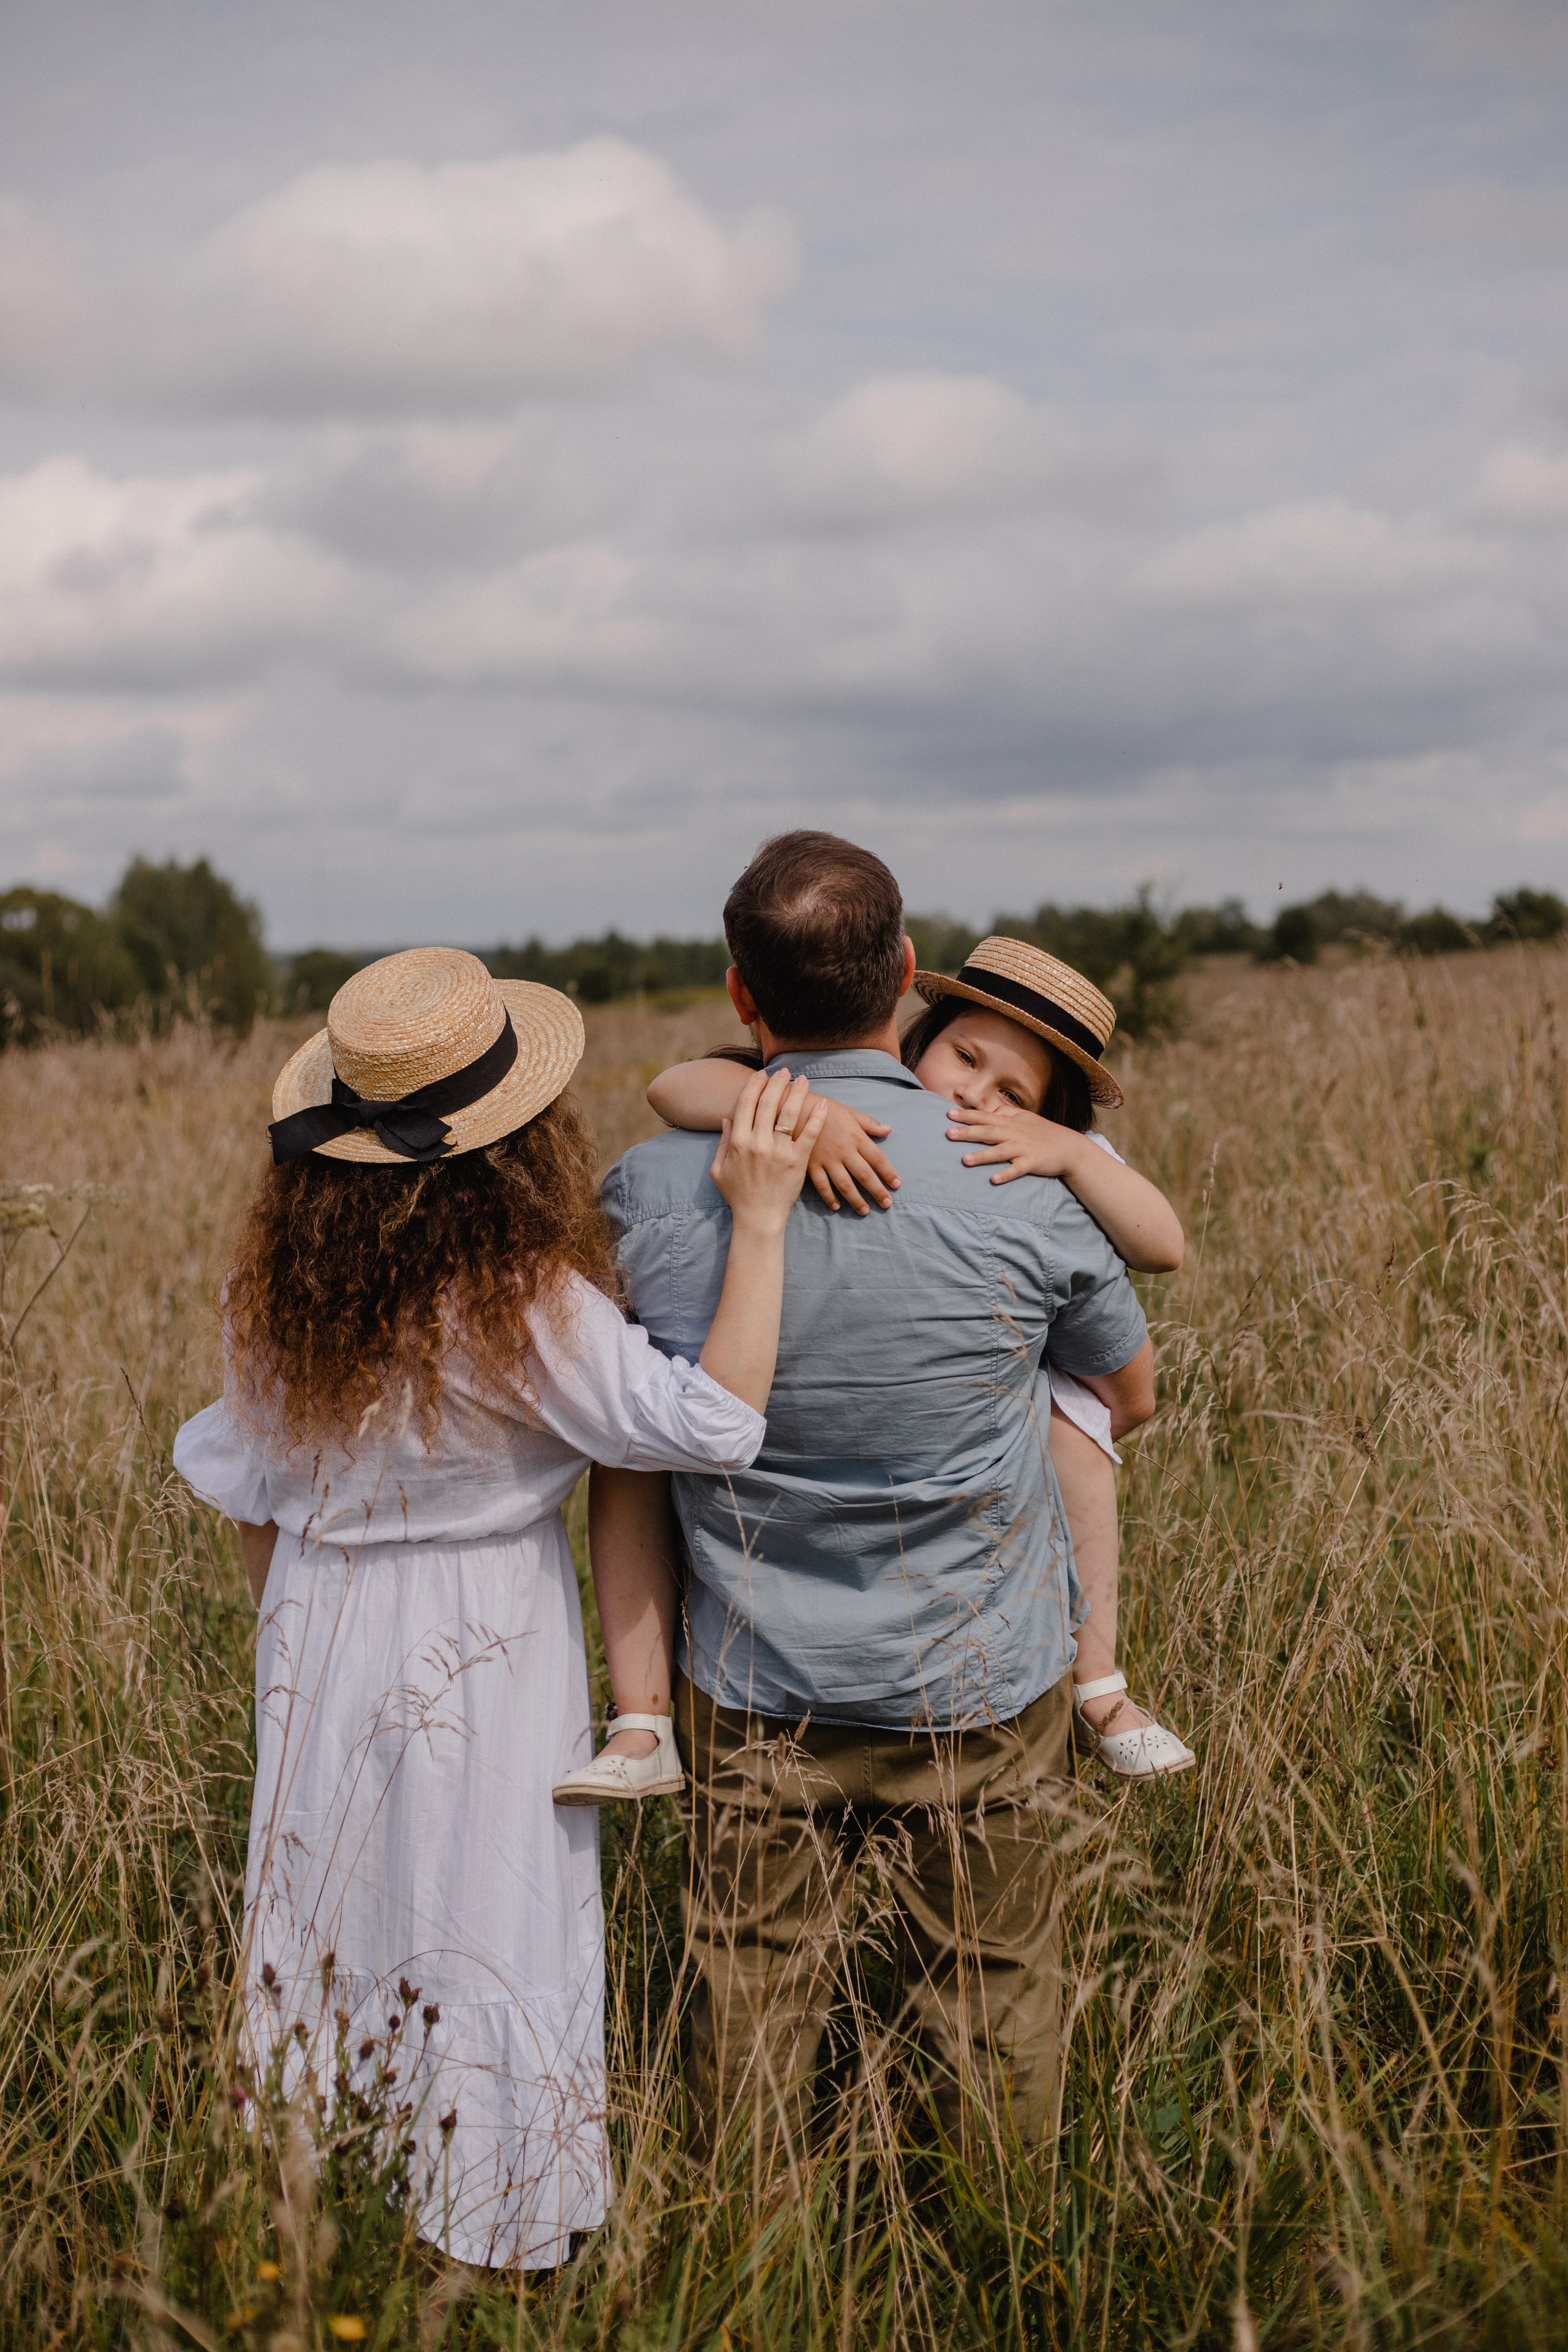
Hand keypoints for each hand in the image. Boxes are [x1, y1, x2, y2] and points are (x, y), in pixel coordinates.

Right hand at [709, 1067, 829, 1231]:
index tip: (761, 1075)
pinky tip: (822, 1104)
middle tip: (784, 1071)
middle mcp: (757, 1143)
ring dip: (797, 1093)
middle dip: (777, 1083)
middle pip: (768, 1103)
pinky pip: (808, 1134)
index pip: (746, 1104)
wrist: (758, 1218)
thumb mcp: (719, 1169)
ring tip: (804, 1080)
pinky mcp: (797, 1162)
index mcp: (738, 1142)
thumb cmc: (738, 1195)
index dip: (754, 1086)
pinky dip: (816, 1118)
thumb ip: (723, 1142)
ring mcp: (778, 1152)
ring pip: (789, 1114)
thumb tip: (727, 1118)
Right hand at [806, 1098, 899, 1214]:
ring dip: (856, 1200)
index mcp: (856, 1137)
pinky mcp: (811, 1165)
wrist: (796, 1109)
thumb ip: (870, 1123)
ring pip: (845, 1185)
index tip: (896, 1185)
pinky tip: (837, 1206)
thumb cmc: (826, 1110)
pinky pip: (822, 1185)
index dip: (888, 1173)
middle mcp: (844, 1151)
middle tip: (887, 1204)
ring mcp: (827, 1160)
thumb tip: (889, 1129)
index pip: (877, 1159)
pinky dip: (829, 1197)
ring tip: (865, 1211)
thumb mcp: (851, 1113)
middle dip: (877, 1191)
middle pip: (865, 1175)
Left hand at [946, 1107, 1086, 1185]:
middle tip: (947, 1133)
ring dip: (982, 1155)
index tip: (948, 1114)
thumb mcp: (1026, 1118)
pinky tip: (993, 1180)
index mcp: (1011, 1123)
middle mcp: (1014, 1134)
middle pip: (988, 1132)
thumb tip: (990, 1110)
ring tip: (964, 1160)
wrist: (1070, 1147)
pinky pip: (1017, 1169)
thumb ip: (1007, 1113)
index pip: (985, 1117)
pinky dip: (1006, 1174)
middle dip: (967, 1132)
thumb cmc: (1044, 1132)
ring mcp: (1023, 1148)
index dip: (967, 1115)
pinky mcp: (1032, 1162)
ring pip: (999, 1151)